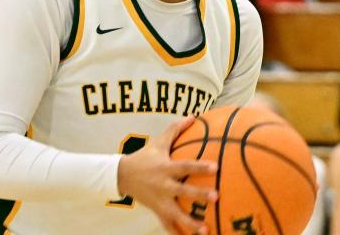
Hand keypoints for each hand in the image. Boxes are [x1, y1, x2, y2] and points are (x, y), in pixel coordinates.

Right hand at [116, 117, 217, 233]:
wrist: (123, 175)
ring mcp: (160, 200)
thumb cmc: (145, 157)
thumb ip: (175, 130)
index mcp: (166, 167)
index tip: (216, 167)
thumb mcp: (158, 142)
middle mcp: (164, 185)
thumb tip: (193, 116)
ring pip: (176, 214)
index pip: (185, 166)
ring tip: (205, 230)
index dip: (200, 166)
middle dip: (199, 195)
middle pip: (183, 191)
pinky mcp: (157, 211)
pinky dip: (177, 234)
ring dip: (190, 223)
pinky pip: (168, 226)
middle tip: (216, 197)